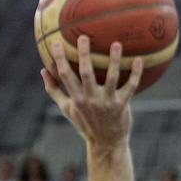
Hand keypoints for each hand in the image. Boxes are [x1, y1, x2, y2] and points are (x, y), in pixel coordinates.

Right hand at [42, 35, 142, 150]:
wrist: (106, 143)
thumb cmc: (85, 123)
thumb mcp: (67, 108)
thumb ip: (54, 90)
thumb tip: (42, 70)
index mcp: (76, 98)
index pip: (65, 75)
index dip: (60, 59)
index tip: (56, 42)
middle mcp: (90, 99)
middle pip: (86, 73)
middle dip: (84, 54)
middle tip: (83, 36)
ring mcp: (107, 102)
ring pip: (111, 78)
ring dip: (114, 60)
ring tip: (116, 43)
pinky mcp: (122, 105)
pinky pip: (130, 87)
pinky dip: (135, 73)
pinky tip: (138, 59)